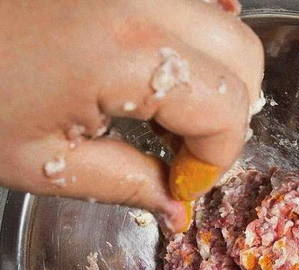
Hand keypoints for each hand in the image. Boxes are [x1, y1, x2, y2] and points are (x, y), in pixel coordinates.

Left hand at [0, 0, 262, 231]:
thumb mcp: (40, 161)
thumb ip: (127, 184)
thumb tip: (177, 205)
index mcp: (129, 50)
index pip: (227, 110)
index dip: (216, 159)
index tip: (181, 182)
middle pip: (245, 57)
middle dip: (228, 114)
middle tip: (184, 148)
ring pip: (226, 21)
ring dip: (215, 75)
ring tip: (165, 107)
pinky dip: (196, 33)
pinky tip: (161, 61)